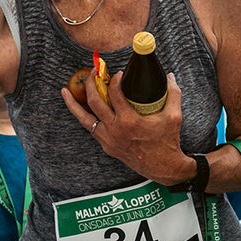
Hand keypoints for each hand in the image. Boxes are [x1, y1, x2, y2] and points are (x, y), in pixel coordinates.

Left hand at [61, 71, 190, 185]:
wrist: (163, 167)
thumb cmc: (168, 141)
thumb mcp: (174, 116)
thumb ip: (173, 93)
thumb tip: (170, 76)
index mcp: (130, 121)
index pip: (115, 93)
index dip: (115, 79)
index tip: (118, 73)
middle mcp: (115, 130)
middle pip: (95, 102)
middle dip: (91, 84)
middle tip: (94, 73)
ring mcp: (108, 139)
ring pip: (84, 118)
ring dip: (74, 103)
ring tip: (65, 91)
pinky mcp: (107, 146)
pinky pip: (91, 129)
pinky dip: (84, 117)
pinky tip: (80, 109)